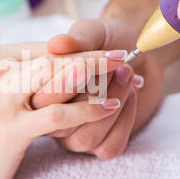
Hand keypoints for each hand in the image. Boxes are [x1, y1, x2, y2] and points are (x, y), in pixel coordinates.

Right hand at [0, 42, 125, 178]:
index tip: (108, 51)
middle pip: (55, 57)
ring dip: (97, 76)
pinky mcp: (11, 129)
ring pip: (58, 77)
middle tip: (126, 55)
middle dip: (95, 56)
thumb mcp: (0, 90)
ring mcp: (2, 101)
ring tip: (127, 75)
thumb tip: (67, 57)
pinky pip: (59, 114)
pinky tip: (111, 105)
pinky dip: (89, 108)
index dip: (81, 48)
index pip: (47, 47)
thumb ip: (27, 71)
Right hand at [31, 19, 164, 158]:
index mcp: (40, 88)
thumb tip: (57, 43)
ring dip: (112, 103)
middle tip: (120, 66)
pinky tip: (131, 96)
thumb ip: (77, 38)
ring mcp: (75, 135)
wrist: (139, 53)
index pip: (44, 92)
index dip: (70, 76)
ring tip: (127, 74)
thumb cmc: (109, 41)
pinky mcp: (99, 146)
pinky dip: (125, 120)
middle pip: (60, 119)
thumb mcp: (94, 32)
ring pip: (84, 136)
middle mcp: (52, 116)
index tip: (93, 62)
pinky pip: (108, 146)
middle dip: (94, 91)